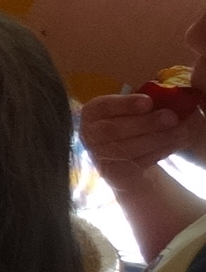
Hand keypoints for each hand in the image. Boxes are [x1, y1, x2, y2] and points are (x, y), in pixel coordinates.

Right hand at [82, 90, 204, 181]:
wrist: (123, 160)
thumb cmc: (130, 126)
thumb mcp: (131, 111)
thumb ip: (143, 104)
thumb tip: (166, 98)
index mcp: (92, 113)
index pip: (104, 106)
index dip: (125, 104)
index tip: (148, 102)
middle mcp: (90, 135)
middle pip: (114, 129)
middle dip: (145, 123)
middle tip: (171, 117)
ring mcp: (99, 156)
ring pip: (127, 148)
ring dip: (157, 139)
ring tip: (181, 132)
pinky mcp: (114, 173)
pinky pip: (136, 162)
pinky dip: (159, 152)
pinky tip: (176, 143)